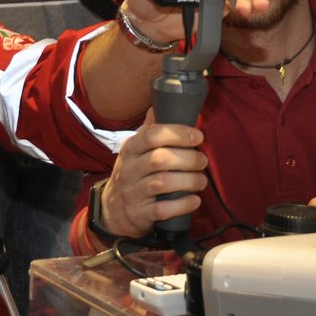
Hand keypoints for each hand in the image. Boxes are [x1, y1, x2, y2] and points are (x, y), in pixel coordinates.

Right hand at [101, 111, 207, 236]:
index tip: (198, 136)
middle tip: (202, 161)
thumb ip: (150, 129)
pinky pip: (163, 209)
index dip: (178, 133)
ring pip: (163, 183)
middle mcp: (129, 169)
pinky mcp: (140, 214)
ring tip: (201, 180)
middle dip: (188, 159)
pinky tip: (194, 200)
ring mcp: (133, 192)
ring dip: (189, 181)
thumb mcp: (135, 150)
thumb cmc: (133, 173)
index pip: (151, 135)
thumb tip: (161, 102)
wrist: (113, 210)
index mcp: (131, 148)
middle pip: (160, 159)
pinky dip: (183, 204)